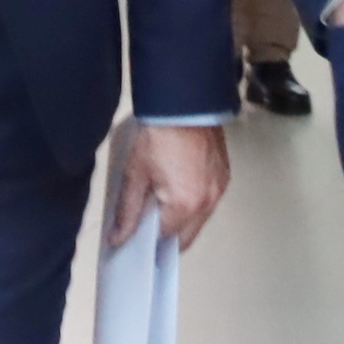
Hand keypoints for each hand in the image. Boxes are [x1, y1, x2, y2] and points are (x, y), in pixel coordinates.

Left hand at [111, 120, 231, 250]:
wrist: (183, 104)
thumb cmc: (159, 134)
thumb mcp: (135, 174)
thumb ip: (128, 212)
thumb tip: (119, 238)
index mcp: (185, 205)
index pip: (164, 238)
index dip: (148, 238)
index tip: (136, 235)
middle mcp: (208, 202)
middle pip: (186, 236)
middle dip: (166, 235)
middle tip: (147, 224)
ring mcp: (220, 190)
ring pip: (199, 221)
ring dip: (182, 220)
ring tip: (162, 203)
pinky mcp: (225, 177)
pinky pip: (209, 203)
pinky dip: (195, 204)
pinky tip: (179, 189)